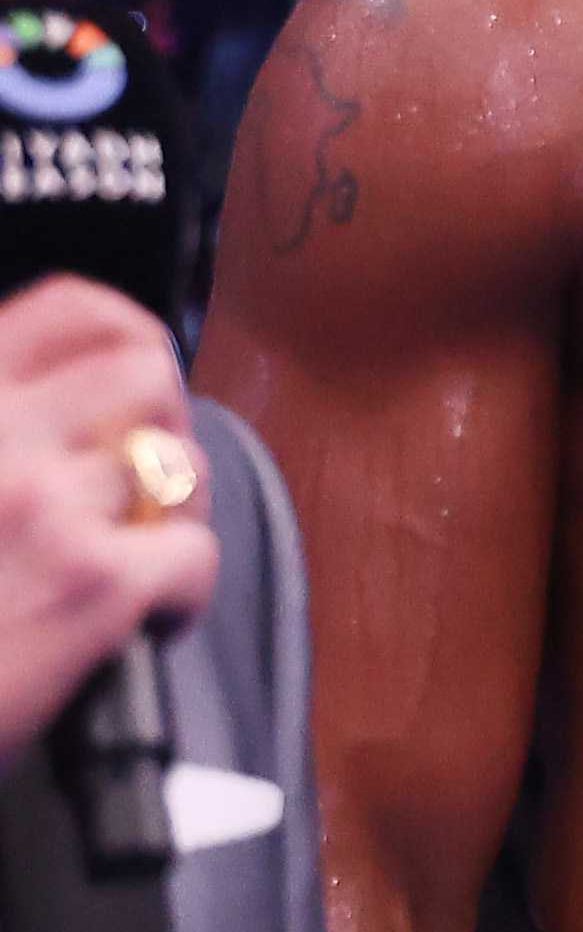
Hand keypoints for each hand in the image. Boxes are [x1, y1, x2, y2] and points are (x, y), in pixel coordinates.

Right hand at [0, 278, 215, 737]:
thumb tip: (47, 416)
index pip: (66, 309)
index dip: (122, 333)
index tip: (131, 370)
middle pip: (144, 375)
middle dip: (160, 423)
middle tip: (137, 479)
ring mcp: (41, 502)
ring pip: (178, 466)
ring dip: (173, 509)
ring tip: (136, 552)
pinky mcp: (89, 582)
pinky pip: (193, 555)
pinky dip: (184, 595)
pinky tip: (141, 622)